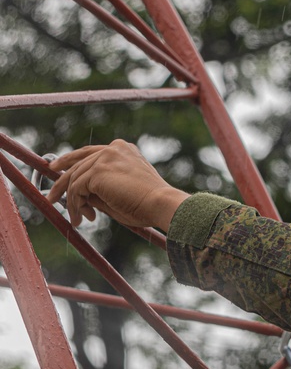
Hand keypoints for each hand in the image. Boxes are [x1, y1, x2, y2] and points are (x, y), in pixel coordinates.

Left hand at [48, 140, 189, 231]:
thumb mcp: (121, 195)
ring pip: (75, 179)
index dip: (71, 163)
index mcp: (122, 150)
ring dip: (72, 202)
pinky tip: (83, 218)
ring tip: (76, 220)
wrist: (162, 204)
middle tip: (50, 197)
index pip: (90, 153)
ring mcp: (104, 157)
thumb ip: (100, 191)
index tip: (57, 172)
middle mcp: (112, 148)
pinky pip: (76, 189)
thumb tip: (79, 197)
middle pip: (77, 162)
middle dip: (61, 182)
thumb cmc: (150, 206)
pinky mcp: (98, 170)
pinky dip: (75, 205)